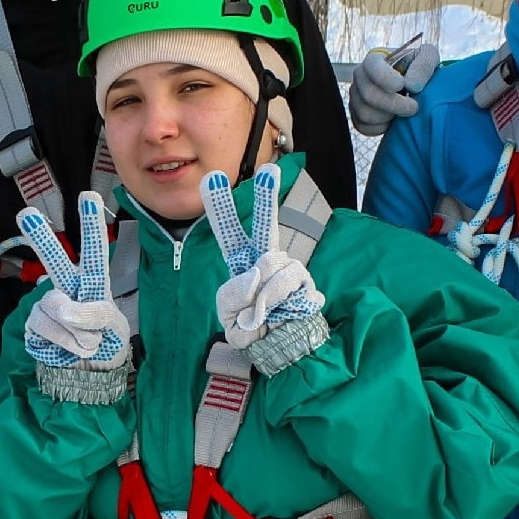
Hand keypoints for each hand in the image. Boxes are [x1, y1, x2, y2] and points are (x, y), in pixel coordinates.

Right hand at [17, 193, 129, 372]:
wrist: (88, 377)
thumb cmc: (105, 345)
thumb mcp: (113, 330)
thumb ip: (95, 315)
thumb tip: (64, 308)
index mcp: (92, 285)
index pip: (93, 253)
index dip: (91, 226)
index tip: (88, 197)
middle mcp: (67, 290)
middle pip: (54, 260)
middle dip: (40, 237)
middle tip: (25, 214)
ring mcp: (47, 308)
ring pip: (53, 309)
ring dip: (71, 333)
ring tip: (82, 345)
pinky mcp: (33, 328)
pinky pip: (43, 330)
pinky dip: (59, 345)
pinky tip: (64, 350)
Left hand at [203, 167, 324, 359]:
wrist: (281, 348)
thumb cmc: (254, 329)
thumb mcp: (230, 317)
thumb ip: (234, 294)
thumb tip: (255, 272)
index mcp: (242, 263)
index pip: (229, 232)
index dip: (221, 206)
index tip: (213, 177)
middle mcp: (266, 259)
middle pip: (266, 224)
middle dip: (266, 197)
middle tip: (269, 170)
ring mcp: (287, 268)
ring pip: (272, 265)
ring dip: (264, 294)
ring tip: (263, 313)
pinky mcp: (304, 282)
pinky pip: (286, 282)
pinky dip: (277, 301)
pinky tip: (282, 312)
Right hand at [349, 41, 433, 135]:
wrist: (415, 88)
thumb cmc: (420, 69)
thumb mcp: (429, 57)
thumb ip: (424, 65)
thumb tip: (410, 85)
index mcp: (375, 59)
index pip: (371, 67)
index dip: (385, 78)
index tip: (402, 85)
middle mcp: (360, 77)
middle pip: (368, 94)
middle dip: (393, 104)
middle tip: (414, 107)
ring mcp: (356, 97)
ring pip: (364, 113)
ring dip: (388, 117)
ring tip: (404, 113)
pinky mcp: (357, 115)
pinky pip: (363, 127)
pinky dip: (381, 128)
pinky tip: (394, 122)